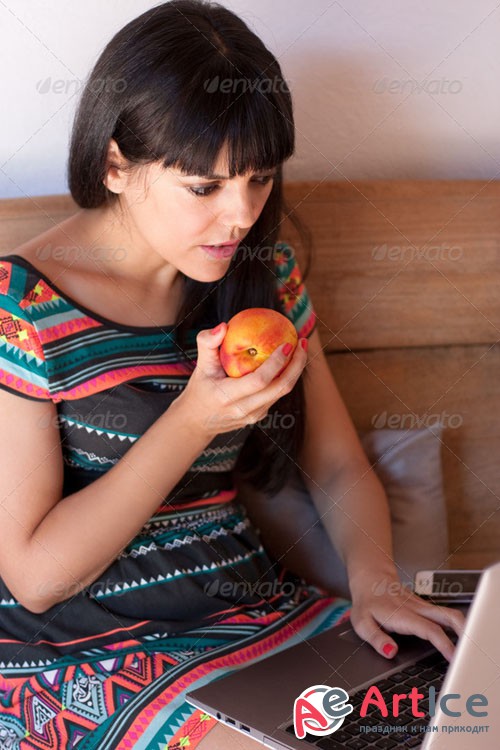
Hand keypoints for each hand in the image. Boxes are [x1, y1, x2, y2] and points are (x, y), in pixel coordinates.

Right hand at [177, 322, 307, 437]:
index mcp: (227, 396)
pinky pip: (278, 395)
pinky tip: (290, 360)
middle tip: (302, 342)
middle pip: (280, 388)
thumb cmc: (200, 387)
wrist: (198, 421)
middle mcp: (243, 409)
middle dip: (296, 364)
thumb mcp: (200, 365)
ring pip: (283, 392)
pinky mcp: (260, 416)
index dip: (277, 363)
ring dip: (295, 370)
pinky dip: (287, 377)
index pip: (259, 381)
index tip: (288, 343)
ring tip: (301, 348)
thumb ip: (207, 342)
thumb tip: (224, 325)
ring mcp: (253, 416)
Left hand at [348, 571, 465, 661]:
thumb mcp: (362, 623)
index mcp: (403, 615)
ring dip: (463, 629)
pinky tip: (458, 640)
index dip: (444, 643)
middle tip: (469, 653)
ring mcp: (423, 606)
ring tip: (467, 649)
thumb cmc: (367, 603)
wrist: (371, 580)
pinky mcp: (425, 607)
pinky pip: (444, 615)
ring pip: (450, 614)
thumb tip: (390, 652)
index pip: (429, 629)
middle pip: (448, 616)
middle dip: (463, 633)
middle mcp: (417, 609)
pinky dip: (455, 627)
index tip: (453, 657)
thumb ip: (376, 639)